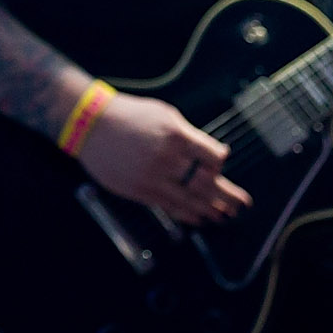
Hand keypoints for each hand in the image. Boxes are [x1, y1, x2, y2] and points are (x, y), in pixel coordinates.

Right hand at [76, 89, 252, 224]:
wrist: (90, 124)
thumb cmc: (129, 115)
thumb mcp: (164, 114)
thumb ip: (191, 135)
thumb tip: (217, 154)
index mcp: (176, 135)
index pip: (213, 157)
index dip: (220, 163)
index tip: (220, 165)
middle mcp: (167, 158)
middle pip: (207, 184)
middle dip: (228, 196)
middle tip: (243, 204)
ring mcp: (153, 177)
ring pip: (190, 200)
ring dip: (212, 210)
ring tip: (225, 215)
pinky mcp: (139, 191)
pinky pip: (170, 207)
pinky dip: (188, 215)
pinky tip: (199, 218)